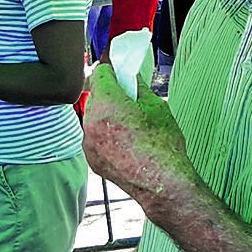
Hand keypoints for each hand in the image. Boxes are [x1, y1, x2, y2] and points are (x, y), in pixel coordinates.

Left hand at [82, 62, 198, 212]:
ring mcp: (88, 143)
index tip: (118, 68)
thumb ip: (139, 87)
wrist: (161, 183)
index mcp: (107, 104)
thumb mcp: (156, 107)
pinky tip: (124, 140)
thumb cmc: (163, 146)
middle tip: (128, 96)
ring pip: (93, 117)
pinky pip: (94, 137)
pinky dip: (105, 134)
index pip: (100, 73)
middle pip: (95, 95)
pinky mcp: (91, 159)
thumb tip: (132, 76)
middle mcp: (91, 122)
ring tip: (128, 122)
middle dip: (110, 93)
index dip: (111, 68)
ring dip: (107, 114)